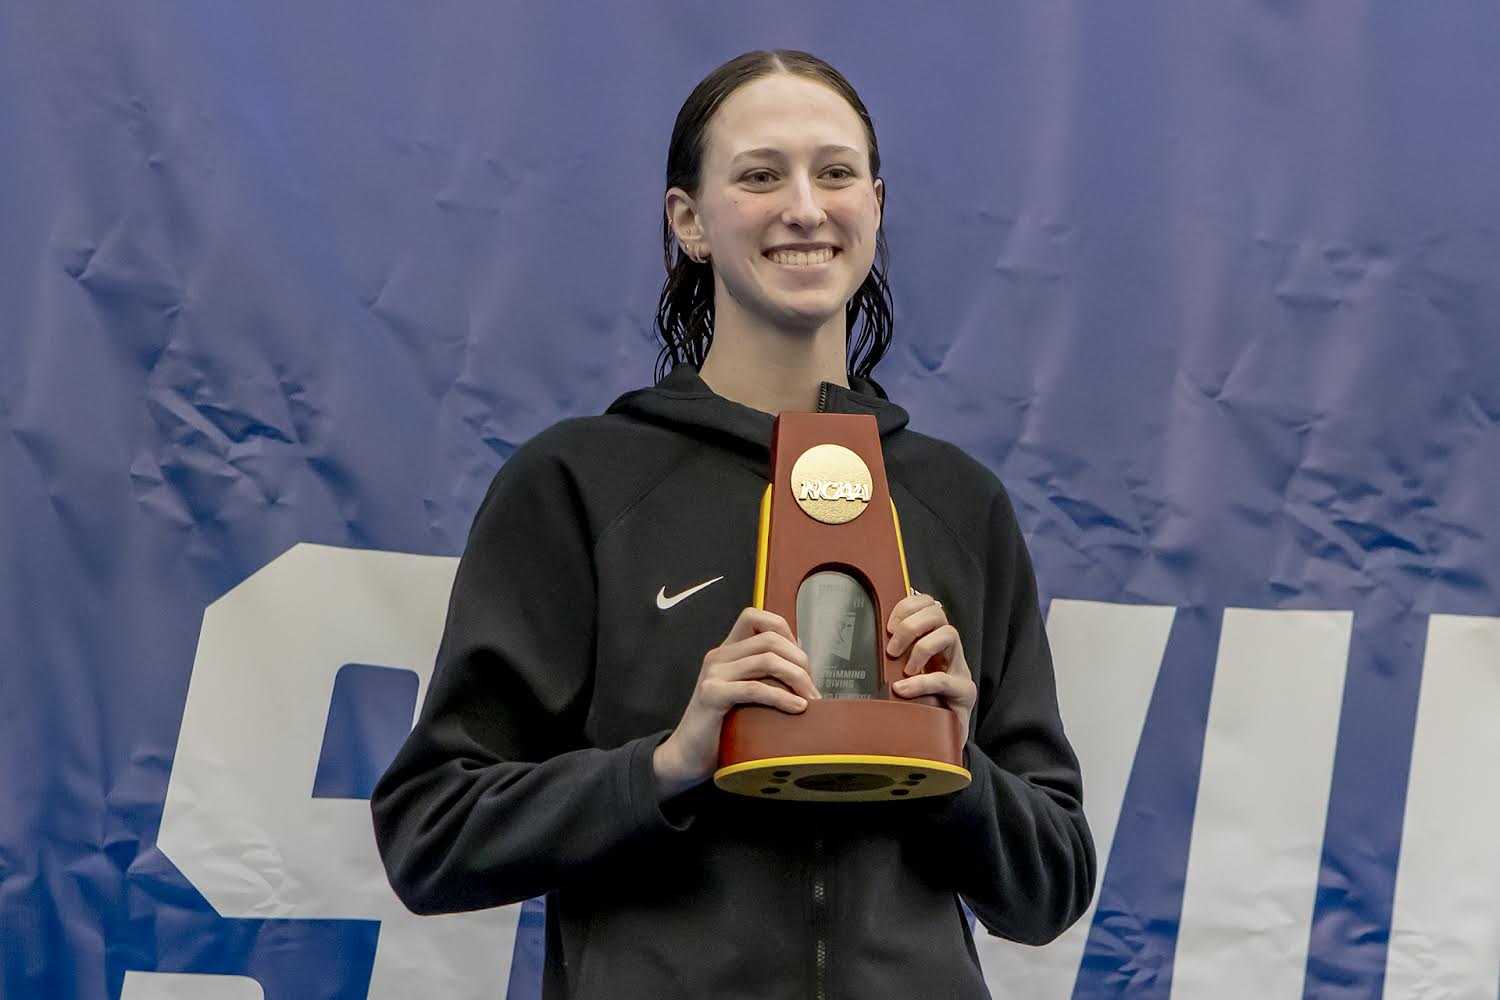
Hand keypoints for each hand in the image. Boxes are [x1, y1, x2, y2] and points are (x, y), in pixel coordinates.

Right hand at [653, 607, 820, 800]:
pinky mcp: (712, 695)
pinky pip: (754, 688)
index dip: (786, 632)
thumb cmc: (719, 729)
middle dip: (799, 661)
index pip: (757, 618)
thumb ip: (764, 673)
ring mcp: (714, 674)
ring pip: (766, 660)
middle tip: (811, 687)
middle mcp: (719, 656)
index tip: (801, 660)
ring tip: (810, 699)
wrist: (687, 756)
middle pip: (770, 638)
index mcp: (728, 652)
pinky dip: (782, 697)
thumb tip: (798, 652)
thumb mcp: (744, 693)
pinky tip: (797, 708)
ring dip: (797, 678)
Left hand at [886, 591, 976, 739]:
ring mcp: (959, 670)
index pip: (928, 604)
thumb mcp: (899, 678)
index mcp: (933, 641)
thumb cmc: (916, 708)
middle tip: (892, 648)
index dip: (907, 606)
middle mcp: (949, 651)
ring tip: (904, 669)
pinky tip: (904, 689)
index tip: (888, 624)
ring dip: (921, 647)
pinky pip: (944, 679)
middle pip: (938, 612)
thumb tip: (855, 644)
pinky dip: (921, 682)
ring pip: (949, 634)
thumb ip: (889, 661)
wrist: (941, 745)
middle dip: (911, 625)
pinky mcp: (964, 692)